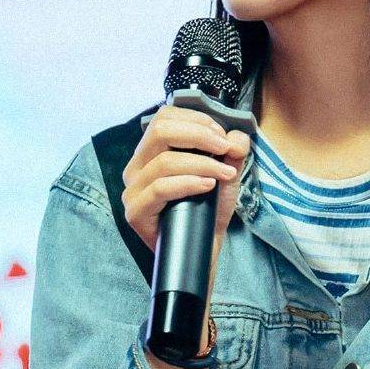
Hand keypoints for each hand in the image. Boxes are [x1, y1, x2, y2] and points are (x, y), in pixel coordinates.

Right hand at [122, 105, 251, 309]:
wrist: (203, 251)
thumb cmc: (207, 212)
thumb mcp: (225, 175)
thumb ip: (232, 152)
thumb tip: (237, 135)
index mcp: (151, 153)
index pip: (164, 118)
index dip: (196, 120)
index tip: (222, 135)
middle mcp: (136, 168)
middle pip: (160, 131)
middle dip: (199, 135)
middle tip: (224, 148)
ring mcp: (132, 191)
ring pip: (163, 161)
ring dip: (201, 163)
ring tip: (224, 174)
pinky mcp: (135, 213)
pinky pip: (159, 189)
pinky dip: (188, 183)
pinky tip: (208, 185)